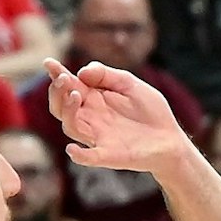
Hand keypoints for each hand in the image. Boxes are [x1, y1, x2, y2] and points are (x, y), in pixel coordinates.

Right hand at [45, 59, 190, 176]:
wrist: (171, 138)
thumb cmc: (150, 111)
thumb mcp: (130, 84)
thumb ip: (107, 75)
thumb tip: (81, 71)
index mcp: (94, 99)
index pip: (69, 86)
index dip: (57, 74)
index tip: (48, 63)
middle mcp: (90, 118)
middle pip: (60, 107)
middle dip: (57, 92)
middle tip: (64, 79)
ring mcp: (98, 137)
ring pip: (70, 126)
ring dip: (67, 111)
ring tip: (75, 94)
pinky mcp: (110, 155)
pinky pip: (89, 157)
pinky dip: (80, 155)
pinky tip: (72, 149)